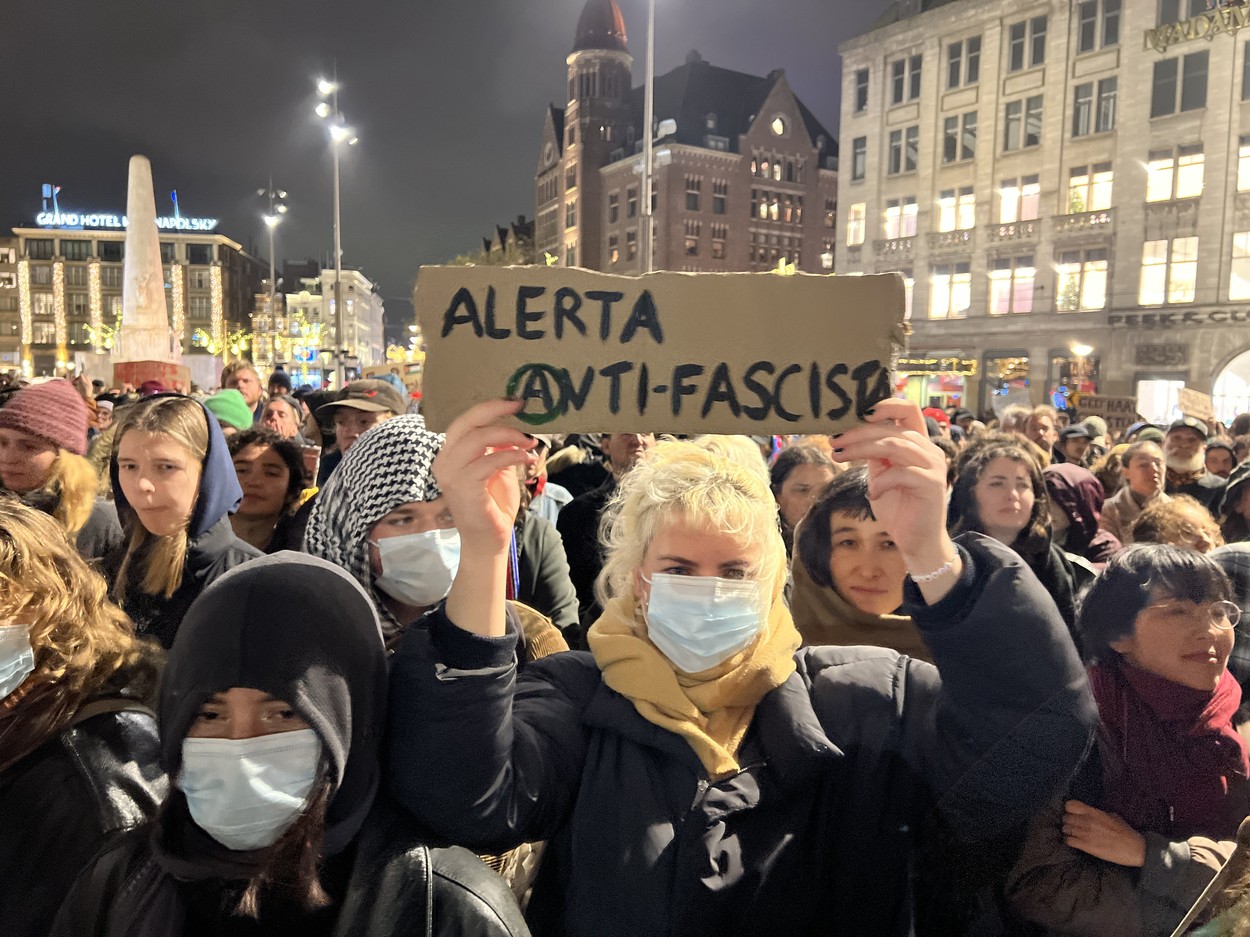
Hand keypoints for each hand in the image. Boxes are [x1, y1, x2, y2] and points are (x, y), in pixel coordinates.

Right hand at [432, 399, 535, 554]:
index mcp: (449, 454)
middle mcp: (444, 461)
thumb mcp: (498, 469)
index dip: (488, 409)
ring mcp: (451, 474)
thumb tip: (514, 425)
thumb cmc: (493, 505)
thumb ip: (500, 447)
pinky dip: (512, 455)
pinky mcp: (463, 486)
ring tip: (529, 440)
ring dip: (509, 435)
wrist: (488, 540)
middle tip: (519, 407)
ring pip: (479, 438)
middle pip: (467, 423)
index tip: (514, 402)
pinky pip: (491, 460)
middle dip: (495, 411)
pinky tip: (528, 459)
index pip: (465, 422)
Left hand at [832, 398, 956, 595]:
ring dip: (861, 449)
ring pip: (894, 445)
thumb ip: (875, 454)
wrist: (916, 541)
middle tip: (834, 441)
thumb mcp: (881, 474)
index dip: (884, 404)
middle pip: (892, 428)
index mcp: (918, 443)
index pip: (907, 410)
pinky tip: (872, 494)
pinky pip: (901, 473)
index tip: (856, 412)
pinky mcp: (932, 484)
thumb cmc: (898, 507)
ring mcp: (933, 466)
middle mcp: (929, 450)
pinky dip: (881, 482)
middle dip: (858, 433)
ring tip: (839, 456)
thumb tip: (848, 433)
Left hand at [1063, 800, 1145, 866]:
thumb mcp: (1114, 816)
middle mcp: (1087, 821)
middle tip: (1072, 825)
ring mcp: (1086, 834)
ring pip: (1066, 829)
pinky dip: (1070, 841)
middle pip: (1066, 818)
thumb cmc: (1126, 832)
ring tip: (1072, 833)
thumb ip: (1100, 814)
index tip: (1072, 813)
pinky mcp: (1086, 846)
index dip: (1069, 809)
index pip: (1071, 805)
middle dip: (1068, 821)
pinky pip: (1069, 841)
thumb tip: (1093, 814)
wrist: (1134, 848)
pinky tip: (1074, 842)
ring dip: (1068, 831)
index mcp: (1094, 812)